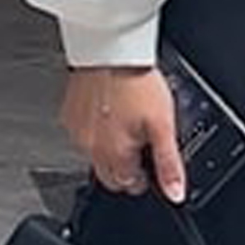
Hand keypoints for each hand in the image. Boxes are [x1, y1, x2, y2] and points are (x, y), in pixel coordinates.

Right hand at [59, 63, 185, 197]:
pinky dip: (95, 129)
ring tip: (125, 121)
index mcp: (115, 155)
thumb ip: (169, 164)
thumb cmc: (137, 83)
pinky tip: (109, 110)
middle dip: (126, 168)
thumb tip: (175, 194)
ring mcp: (77, 131)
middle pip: (109, 176)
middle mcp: (91, 148)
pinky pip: (82, 133)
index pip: (130, 185)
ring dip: (109, 148)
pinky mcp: (69, 113)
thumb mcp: (164, 126)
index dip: (146, 175)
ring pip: (94, 155)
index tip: (151, 158)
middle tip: (141, 143)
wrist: (110, 50)